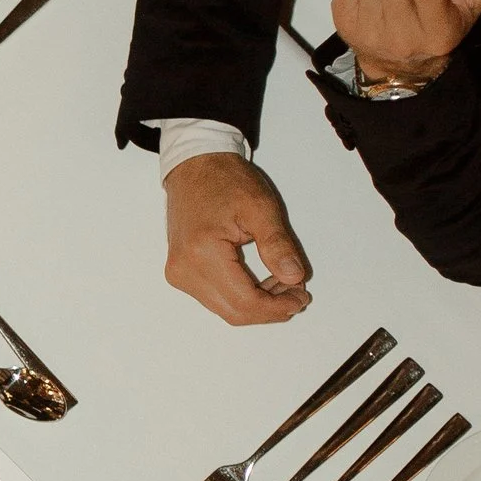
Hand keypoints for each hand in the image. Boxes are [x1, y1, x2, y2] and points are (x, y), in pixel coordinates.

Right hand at [164, 152, 313, 324]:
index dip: (278, 307)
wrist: (195, 167)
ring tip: (282, 283)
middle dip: (270, 310)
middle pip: (234, 313)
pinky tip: (261, 282)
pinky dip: (242, 297)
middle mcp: (184, 270)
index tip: (301, 297)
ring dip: (258, 304)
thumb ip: (278, 245)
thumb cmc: (225, 181)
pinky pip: (216, 299)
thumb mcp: (261, 207)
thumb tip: (293, 277)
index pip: (245, 301)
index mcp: (202, 253)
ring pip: (225, 310)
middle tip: (297, 293)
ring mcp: (179, 275)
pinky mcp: (181, 274)